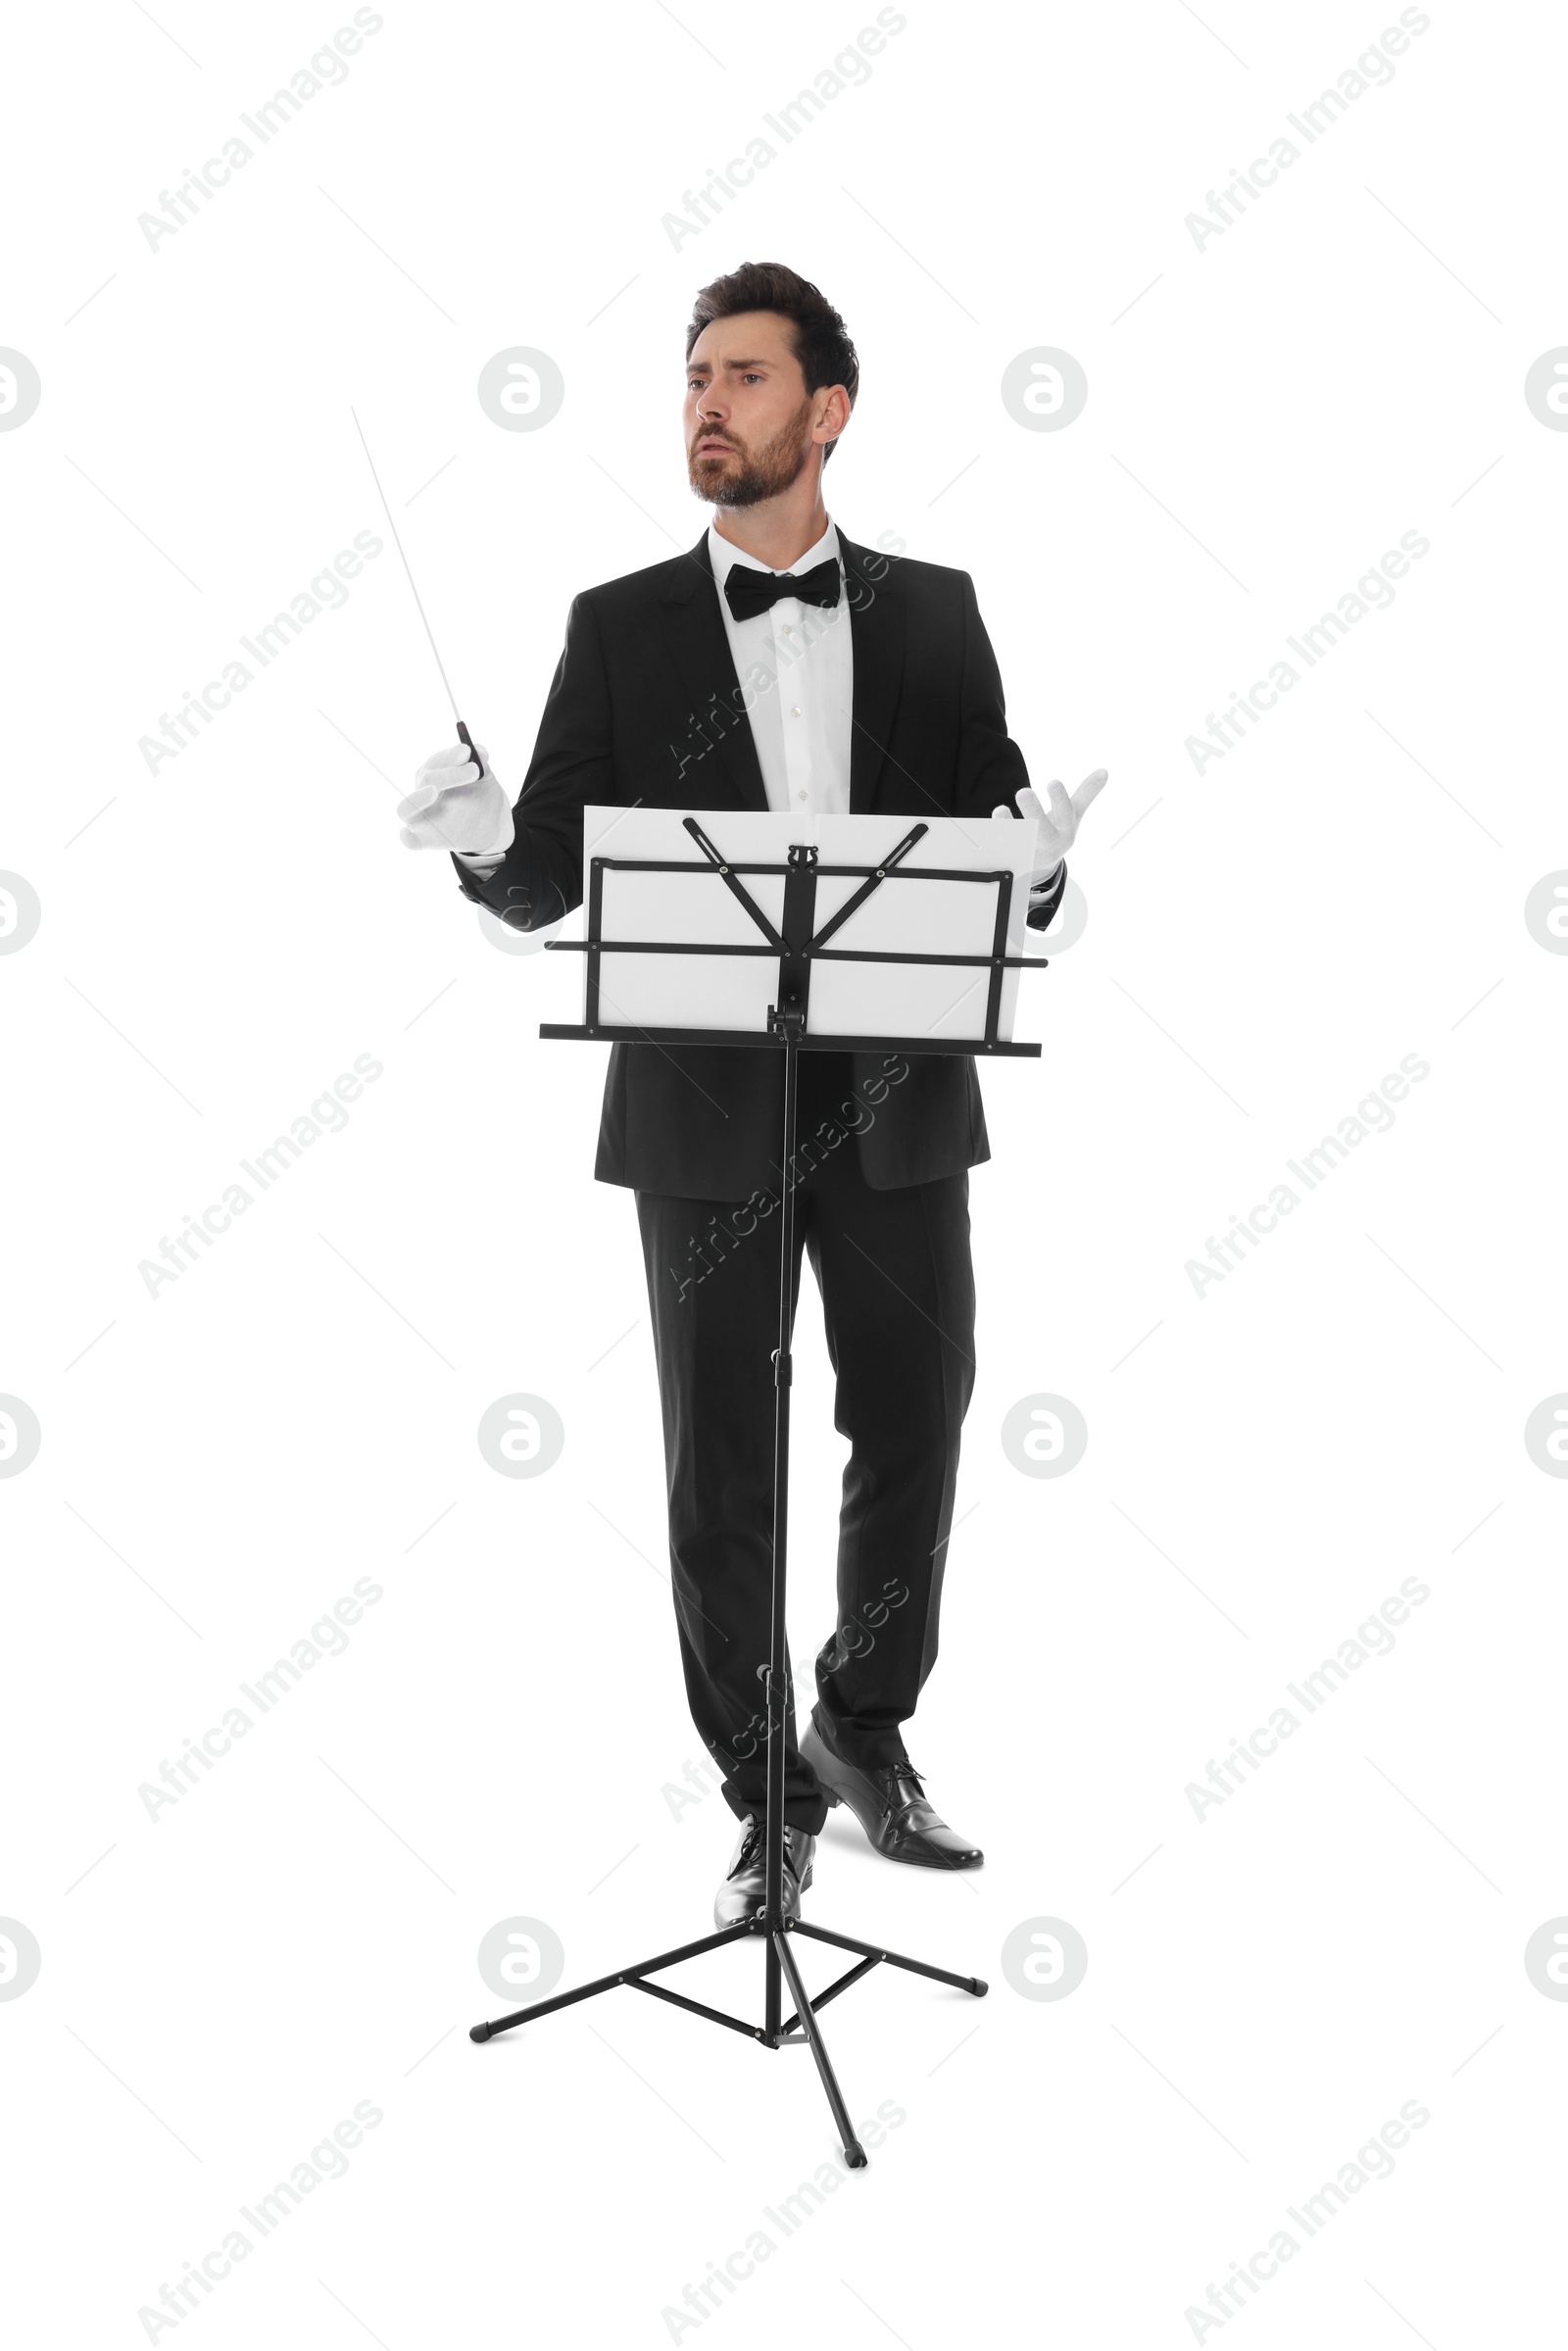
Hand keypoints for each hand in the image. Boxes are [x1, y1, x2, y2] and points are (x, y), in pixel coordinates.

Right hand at [397, 740, 515, 857]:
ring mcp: (421, 817)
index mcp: (433, 774)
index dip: (450, 756)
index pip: (436, 762)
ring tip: (434, 791)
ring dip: (418, 798)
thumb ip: (481, 765)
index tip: (467, 752)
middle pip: (427, 780)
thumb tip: (479, 752)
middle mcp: (422, 793)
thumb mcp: (484, 779)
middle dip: (450, 774)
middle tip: (474, 770)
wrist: (491, 827)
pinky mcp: (425, 840)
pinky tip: (405, 833)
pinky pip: (411, 841)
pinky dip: (406, 838)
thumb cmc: (481, 797)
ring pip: (406, 808)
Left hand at [992, 769, 1107, 884]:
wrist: (1041, 865)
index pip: (1065, 814)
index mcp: (1065, 830)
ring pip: (1018, 840)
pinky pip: (1001, 848)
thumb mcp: (1074, 814)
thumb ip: (1086, 793)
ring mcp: (1029, 851)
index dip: (1059, 799)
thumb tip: (1104, 771)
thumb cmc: (1058, 831)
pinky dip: (994, 837)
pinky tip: (988, 824)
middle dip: (1034, 811)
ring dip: (1008, 826)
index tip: (1052, 781)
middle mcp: (1048, 843)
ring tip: (999, 810)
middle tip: (1023, 791)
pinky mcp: (1011, 856)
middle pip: (1042, 829)